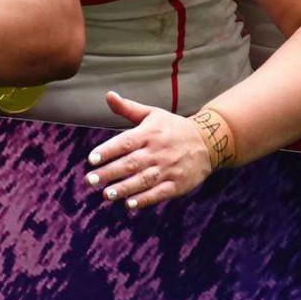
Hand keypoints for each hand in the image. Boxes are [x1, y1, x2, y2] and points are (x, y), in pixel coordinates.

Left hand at [85, 93, 216, 208]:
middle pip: (131, 163)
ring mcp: (169, 168)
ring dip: (124, 188)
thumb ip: (128, 108)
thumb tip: (108, 95)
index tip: (91, 159)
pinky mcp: (179, 183)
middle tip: (90, 180)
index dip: (108, 151)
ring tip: (106, 194)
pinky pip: (160, 193)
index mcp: (149, 134)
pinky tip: (130, 204)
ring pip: (144, 180)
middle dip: (109, 172)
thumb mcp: (152, 114)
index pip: (125, 142)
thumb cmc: (173, 128)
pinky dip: (145, 199)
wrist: (210, 142)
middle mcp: (158, 152)